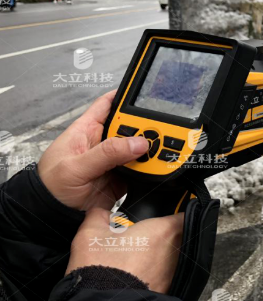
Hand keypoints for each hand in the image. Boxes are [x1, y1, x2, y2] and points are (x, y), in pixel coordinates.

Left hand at [38, 90, 149, 210]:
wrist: (52, 216)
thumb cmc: (51, 186)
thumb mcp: (75, 166)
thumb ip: (106, 153)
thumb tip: (138, 142)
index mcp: (88, 129)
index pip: (108, 103)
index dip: (126, 95)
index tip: (146, 93)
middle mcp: (104, 142)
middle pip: (131, 125)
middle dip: (146, 126)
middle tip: (160, 130)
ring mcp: (115, 159)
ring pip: (140, 147)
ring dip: (151, 148)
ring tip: (163, 150)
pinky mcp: (123, 176)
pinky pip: (142, 168)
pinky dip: (152, 168)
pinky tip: (158, 167)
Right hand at [67, 208, 183, 292]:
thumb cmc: (101, 271)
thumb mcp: (90, 234)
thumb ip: (99, 216)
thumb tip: (100, 213)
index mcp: (163, 231)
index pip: (184, 215)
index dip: (176, 212)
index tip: (166, 214)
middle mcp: (174, 252)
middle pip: (180, 236)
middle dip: (165, 235)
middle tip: (145, 237)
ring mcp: (173, 273)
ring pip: (174, 256)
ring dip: (161, 255)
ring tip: (139, 256)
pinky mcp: (167, 289)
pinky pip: (167, 274)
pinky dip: (156, 272)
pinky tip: (138, 273)